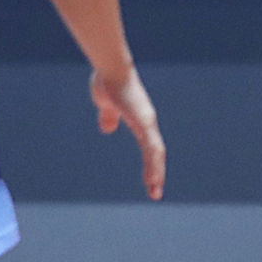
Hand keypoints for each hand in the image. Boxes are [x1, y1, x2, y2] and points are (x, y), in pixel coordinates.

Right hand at [92, 65, 165, 199]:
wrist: (111, 68)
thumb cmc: (109, 81)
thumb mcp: (106, 105)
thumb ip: (109, 117)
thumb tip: (107, 128)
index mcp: (140, 121)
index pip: (149, 147)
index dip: (150, 163)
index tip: (150, 180)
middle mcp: (147, 122)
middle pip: (156, 153)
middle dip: (156, 173)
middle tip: (155, 193)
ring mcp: (147, 122)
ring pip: (156, 153)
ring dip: (156, 172)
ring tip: (154, 190)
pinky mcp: (143, 121)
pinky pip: (151, 146)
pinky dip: (153, 163)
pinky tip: (153, 176)